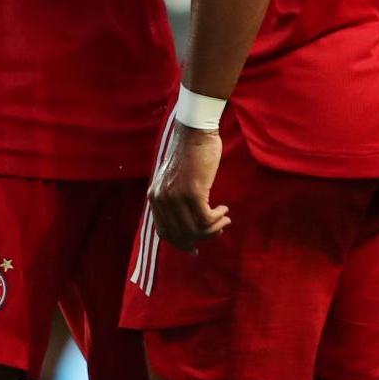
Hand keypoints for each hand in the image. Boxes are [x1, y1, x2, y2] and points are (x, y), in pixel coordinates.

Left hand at [148, 120, 229, 249]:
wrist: (195, 130)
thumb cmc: (190, 153)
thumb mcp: (174, 178)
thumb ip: (174, 198)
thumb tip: (188, 223)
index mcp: (154, 197)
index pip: (164, 232)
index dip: (181, 243)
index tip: (195, 248)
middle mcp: (161, 199)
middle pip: (181, 235)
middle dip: (202, 238)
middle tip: (218, 232)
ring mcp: (176, 196)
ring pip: (195, 230)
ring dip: (213, 229)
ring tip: (224, 220)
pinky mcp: (193, 192)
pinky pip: (206, 219)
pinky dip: (218, 219)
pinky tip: (224, 209)